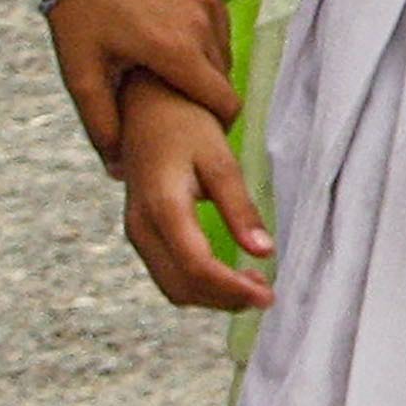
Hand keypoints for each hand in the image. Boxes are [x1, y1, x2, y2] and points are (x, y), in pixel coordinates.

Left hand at [43, 0, 233, 162]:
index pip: (224, 102)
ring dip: (204, 66)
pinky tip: (172, 40)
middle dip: (204, 95)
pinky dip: (203, 37)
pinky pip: (217, 24)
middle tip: (172, 100)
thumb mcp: (81, 76)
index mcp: (175, 50)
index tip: (194, 129)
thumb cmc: (79, 17)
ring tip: (170, 71)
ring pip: (222, 51)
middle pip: (223, 79)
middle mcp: (201, 22)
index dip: (215, 123)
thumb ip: (102, 127)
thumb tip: (119, 172)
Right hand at [116, 72, 273, 312]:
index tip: (268, 297)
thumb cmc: (185, 126)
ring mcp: (137, 233)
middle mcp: (142, 227)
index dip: (233, 289)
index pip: (197, 266)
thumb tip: (265, 252)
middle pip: (182, 286)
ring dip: (213, 296)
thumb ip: (240, 208)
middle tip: (267, 294)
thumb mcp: (220, 159)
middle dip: (225, 299)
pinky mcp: (142, 234)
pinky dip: (199, 284)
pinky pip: (168, 273)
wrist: (145, 106)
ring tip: (254, 285)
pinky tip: (229, 275)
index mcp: (162, 206)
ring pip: (173, 286)